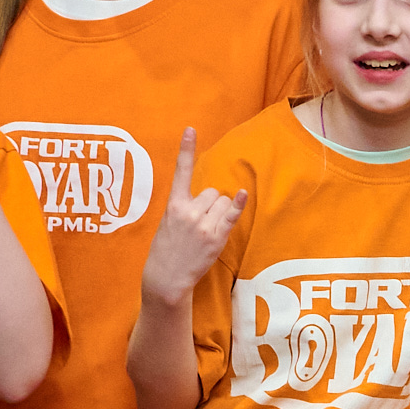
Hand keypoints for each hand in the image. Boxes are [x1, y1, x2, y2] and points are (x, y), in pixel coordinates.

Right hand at [136, 129, 235, 307]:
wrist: (166, 278)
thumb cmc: (166, 250)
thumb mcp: (167, 223)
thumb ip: (184, 207)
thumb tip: (209, 197)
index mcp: (173, 206)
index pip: (181, 172)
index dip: (186, 149)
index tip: (190, 129)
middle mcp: (189, 212)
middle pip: (213, 192)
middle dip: (211, 203)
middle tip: (201, 222)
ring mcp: (203, 225)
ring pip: (223, 202)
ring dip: (221, 212)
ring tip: (207, 231)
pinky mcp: (216, 238)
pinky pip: (231, 215)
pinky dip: (238, 205)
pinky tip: (243, 195)